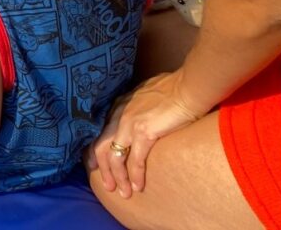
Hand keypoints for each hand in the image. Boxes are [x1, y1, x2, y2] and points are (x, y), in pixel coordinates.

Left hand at [88, 71, 201, 197]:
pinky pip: (135, 160)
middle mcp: (119, 114)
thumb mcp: (145, 96)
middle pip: (101, 146)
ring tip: (123, 193)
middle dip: (102, 169)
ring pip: (114, 156)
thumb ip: (138, 107)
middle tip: (108, 186)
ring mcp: (129, 123)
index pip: (99, 131)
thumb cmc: (173, 90)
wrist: (188, 88)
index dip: (94, 150)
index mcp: (119, 106)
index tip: (92, 165)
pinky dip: (135, 175)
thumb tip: (142, 117)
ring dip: (118, 177)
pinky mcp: (143, 132)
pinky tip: (138, 186)